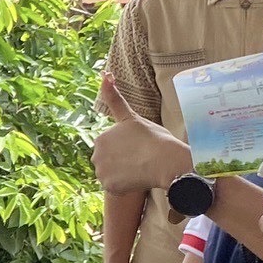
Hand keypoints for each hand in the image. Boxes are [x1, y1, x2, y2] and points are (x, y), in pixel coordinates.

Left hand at [91, 75, 192, 193]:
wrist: (166, 161)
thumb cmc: (155, 138)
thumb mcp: (133, 117)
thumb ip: (115, 98)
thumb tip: (103, 74)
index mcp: (102, 137)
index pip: (112, 147)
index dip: (128, 148)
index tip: (140, 148)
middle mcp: (96, 153)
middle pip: (109, 161)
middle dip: (123, 161)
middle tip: (141, 159)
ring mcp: (101, 170)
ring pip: (112, 174)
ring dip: (123, 174)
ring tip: (140, 169)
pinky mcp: (108, 185)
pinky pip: (115, 188)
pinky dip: (125, 186)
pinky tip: (137, 179)